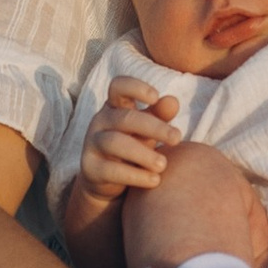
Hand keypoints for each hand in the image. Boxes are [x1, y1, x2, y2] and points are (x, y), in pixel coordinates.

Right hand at [78, 81, 178, 201]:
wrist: (107, 181)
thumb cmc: (133, 145)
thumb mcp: (147, 129)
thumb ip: (159, 115)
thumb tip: (173, 101)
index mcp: (114, 107)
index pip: (118, 86)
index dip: (136, 88)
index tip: (155, 97)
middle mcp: (100, 121)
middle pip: (125, 118)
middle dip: (155, 127)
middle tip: (177, 139)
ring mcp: (92, 144)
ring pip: (116, 143)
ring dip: (144, 154)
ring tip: (163, 165)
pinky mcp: (90, 168)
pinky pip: (111, 170)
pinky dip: (136, 175)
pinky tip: (155, 180)